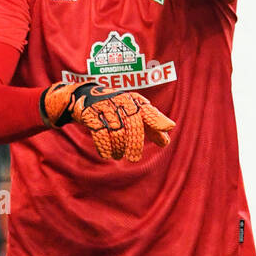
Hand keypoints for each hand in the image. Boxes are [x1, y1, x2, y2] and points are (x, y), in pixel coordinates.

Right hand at [40, 81, 174, 162]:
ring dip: (118, 146)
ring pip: (116, 129)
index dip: (158, 119)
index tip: (169, 126)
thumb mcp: (133, 113)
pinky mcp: (90, 114)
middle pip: (132, 122)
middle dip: (134, 142)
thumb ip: (150, 126)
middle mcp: (121, 101)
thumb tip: (166, 141)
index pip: (148, 110)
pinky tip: (107, 155)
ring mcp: (105, 107)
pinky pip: (99, 131)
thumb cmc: (116, 108)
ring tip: (119, 156)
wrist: (85, 96)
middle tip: (134, 159)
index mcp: (133, 101)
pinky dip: (104, 145)